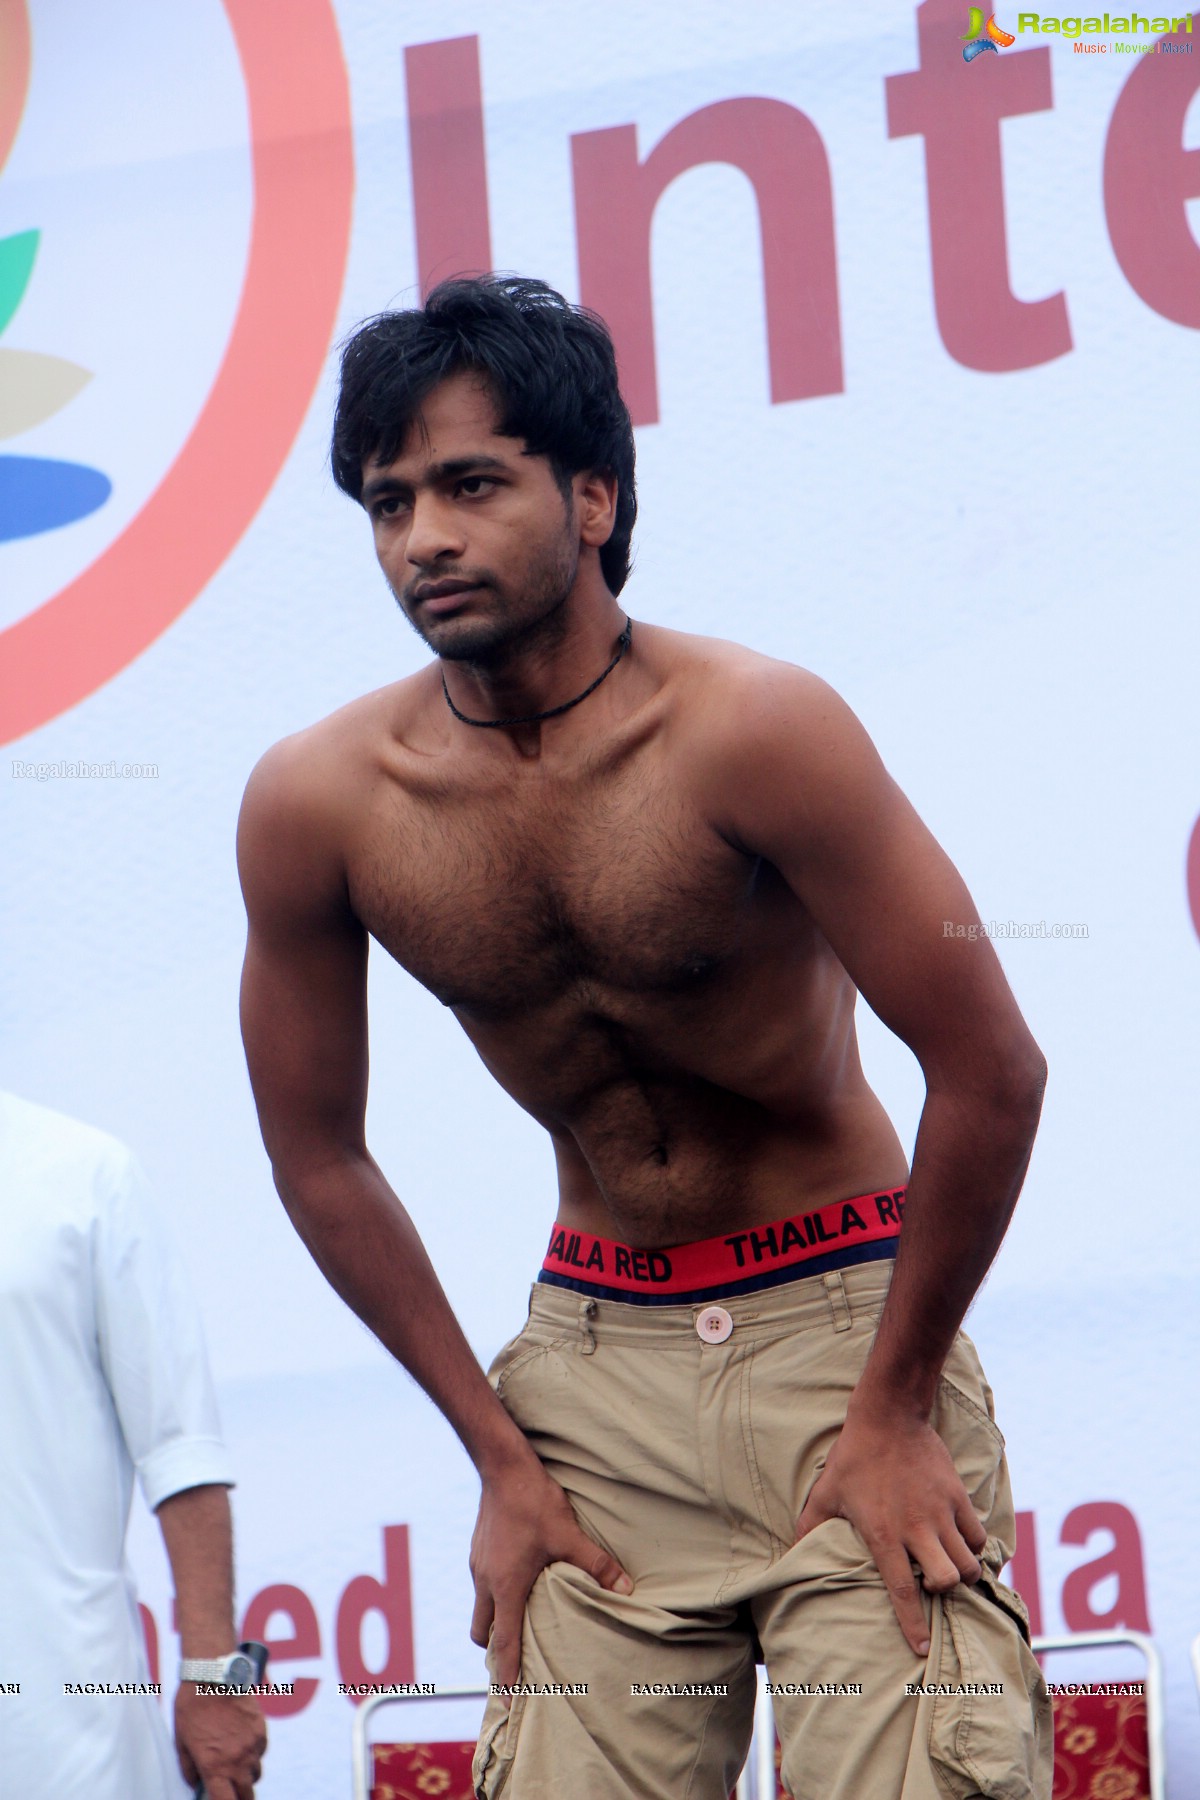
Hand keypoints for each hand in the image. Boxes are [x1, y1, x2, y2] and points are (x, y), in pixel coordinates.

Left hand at [175, 1684, 266, 1799]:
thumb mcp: (181, 1741)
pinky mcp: (261, 1729)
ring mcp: (252, 1745)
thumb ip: (189, 1768)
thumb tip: (195, 1783)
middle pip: (247, 1795)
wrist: (214, 1675)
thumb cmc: (192, 1707)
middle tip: (232, 1793)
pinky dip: (253, 1753)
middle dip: (240, 1798)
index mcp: (215, 1767)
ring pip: (255, 1774)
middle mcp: (237, 1760)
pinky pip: (261, 1751)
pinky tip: (242, 1742)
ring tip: (235, 1766)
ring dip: (246, 1776)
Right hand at [470, 1451, 631, 1687]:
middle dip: (496, 1650)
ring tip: (519, 1622)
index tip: (506, 1702)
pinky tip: (516, 1581)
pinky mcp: (478, 1549)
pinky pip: (482, 1584)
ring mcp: (478, 1564)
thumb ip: (596, 1565)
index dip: (506, 1675)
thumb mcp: (569, 1534)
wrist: (501, 1465)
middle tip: (515, 1661)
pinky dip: (495, 1594)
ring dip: (495, 1620)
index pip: (503, 1643)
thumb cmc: (533, 1502)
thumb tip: (626, 1588)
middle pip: (483, 1632)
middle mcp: (486, 1581)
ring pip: (481, 1607)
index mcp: (506, 1586)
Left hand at [794, 1402, 986, 1655]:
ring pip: (969, 1562)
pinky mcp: (957, 1496)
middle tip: (933, 1583)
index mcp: (883, 1534)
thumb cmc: (853, 1457)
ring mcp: (940, 1511)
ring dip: (963, 1573)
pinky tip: (962, 1542)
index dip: (913, 1624)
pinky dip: (974, 1545)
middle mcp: (916, 1528)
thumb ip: (809, 1527)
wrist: (888, 1417)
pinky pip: (978, 1534)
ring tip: (951, 1567)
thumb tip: (791, 1554)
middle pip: (947, 1580)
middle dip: (945, 1592)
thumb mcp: (826, 1492)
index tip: (921, 1650)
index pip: (901, 1590)